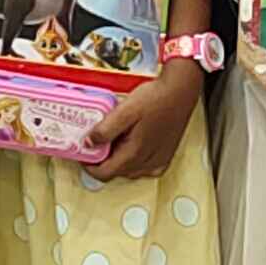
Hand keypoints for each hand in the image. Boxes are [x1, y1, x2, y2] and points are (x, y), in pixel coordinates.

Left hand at [85, 68, 200, 182]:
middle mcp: (147, 162)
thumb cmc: (155, 98)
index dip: (89, 166)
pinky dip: (135, 162)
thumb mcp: (124, 111)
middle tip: (98, 142)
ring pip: (130, 172)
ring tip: (115, 140)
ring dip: (118, 161)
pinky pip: (146, 169)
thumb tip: (89, 144)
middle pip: (116, 173)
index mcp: (134, 154)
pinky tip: (134, 147)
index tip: (84, 154)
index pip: (104, 174)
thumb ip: (105, 130)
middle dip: (103, 162)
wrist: (181, 91)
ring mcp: (158, 161)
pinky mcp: (166, 156)